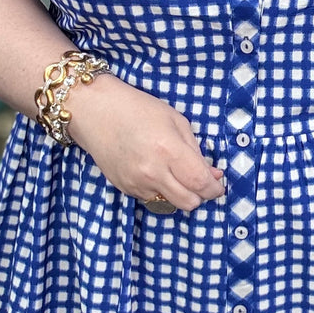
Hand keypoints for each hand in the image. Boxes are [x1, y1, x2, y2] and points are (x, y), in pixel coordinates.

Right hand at [67, 75, 225, 211]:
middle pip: (189, 202)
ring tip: (174, 172)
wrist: (95, 111)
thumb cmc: (137, 108)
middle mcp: (153, 172)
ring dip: (179, 194)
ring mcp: (137, 183)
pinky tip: (154, 170)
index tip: (218, 185)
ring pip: (170, 204)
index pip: (200, 183)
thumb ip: (196, 150)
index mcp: (169, 150)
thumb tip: (212, 174)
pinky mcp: (124, 188)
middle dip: (200, 195)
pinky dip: (160, 191)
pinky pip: (151, 199)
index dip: (214, 189)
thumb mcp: (175, 120)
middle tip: (200, 180)